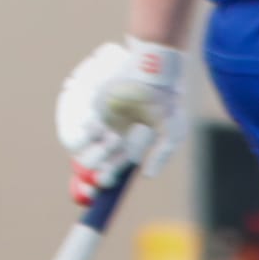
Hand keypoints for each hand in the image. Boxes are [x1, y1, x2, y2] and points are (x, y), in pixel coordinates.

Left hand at [55, 37, 186, 204]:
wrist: (153, 73)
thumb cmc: (165, 102)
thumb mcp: (173, 131)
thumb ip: (162, 154)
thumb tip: (147, 176)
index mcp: (135, 145)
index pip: (118, 167)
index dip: (109, 178)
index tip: (102, 186)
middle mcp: (119, 137)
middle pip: (102, 161)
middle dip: (97, 172)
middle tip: (96, 178)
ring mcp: (107, 124)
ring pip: (93, 147)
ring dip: (91, 155)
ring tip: (94, 158)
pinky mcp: (97, 110)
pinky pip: (87, 128)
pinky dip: (86, 134)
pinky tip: (92, 133)